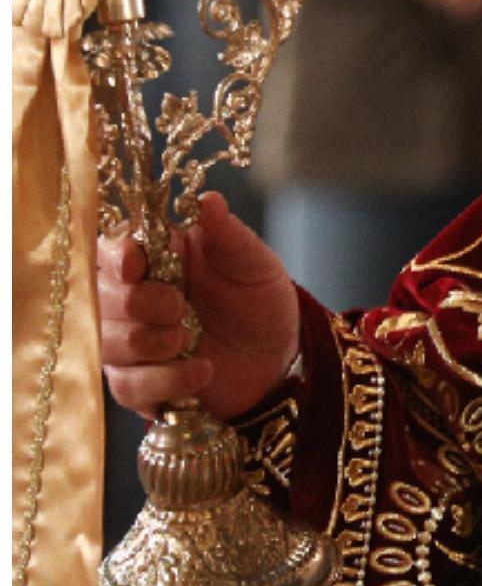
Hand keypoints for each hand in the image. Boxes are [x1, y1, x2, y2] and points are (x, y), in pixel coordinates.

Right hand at [96, 193, 302, 422]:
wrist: (277, 355)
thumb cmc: (258, 300)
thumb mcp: (253, 264)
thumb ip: (228, 235)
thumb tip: (207, 199)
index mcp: (153, 259)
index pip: (110, 250)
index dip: (116, 258)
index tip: (135, 265)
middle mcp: (129, 299)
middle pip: (100, 298)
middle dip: (139, 303)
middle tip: (179, 306)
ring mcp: (128, 343)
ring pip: (109, 342)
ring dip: (151, 342)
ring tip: (189, 339)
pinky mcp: (136, 384)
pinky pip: (129, 386)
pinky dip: (166, 380)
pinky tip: (201, 370)